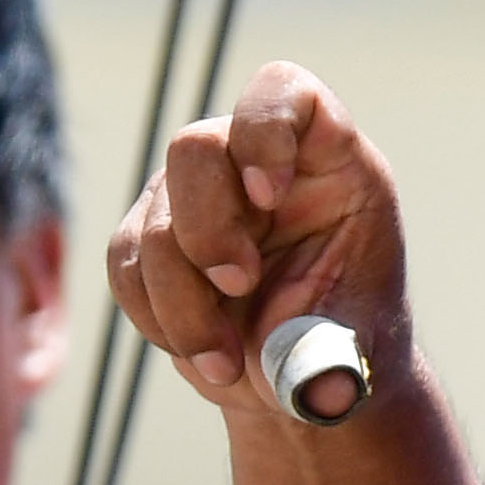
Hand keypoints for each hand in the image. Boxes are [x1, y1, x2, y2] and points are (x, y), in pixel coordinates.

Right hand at [113, 62, 408, 411]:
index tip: (268, 196)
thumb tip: (320, 393)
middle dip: (206, 228)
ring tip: (226, 360)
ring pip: (155, 220)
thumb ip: (336, 361)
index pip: (284, 92)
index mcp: (329, 161)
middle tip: (239, 285)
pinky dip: (156, 317)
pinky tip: (201, 351)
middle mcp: (253, 164)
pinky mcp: (153, 237)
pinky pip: (126, 264)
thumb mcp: (358, 352)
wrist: (303, 378)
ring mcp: (196, 195)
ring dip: (183, 301)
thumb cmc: (346, 342)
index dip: (264, 127)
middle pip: (195, 147)